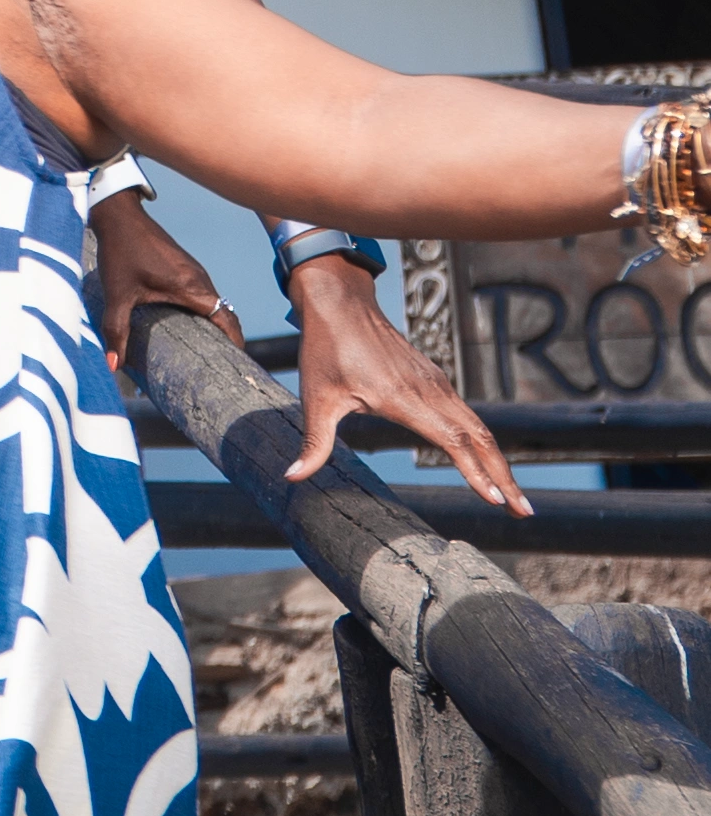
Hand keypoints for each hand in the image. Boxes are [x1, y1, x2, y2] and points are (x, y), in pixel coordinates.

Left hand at [87, 192, 238, 379]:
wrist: (120, 217)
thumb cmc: (120, 253)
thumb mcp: (117, 296)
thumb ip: (116, 331)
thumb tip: (114, 366)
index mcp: (191, 287)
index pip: (226, 318)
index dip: (235, 342)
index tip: (236, 363)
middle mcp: (200, 279)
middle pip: (225, 314)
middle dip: (227, 340)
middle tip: (222, 366)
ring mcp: (195, 272)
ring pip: (215, 304)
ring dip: (216, 326)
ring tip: (209, 352)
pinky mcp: (186, 268)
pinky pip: (204, 295)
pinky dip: (205, 312)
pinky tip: (190, 327)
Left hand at [288, 252, 524, 510]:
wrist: (341, 304)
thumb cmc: (326, 349)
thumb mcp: (315, 399)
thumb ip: (313, 443)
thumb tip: (292, 477)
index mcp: (404, 399)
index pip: (452, 441)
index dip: (475, 472)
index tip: (495, 500)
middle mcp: (430, 391)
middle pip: (480, 438)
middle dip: (504, 476)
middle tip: (524, 511)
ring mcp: (436, 384)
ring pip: (479, 427)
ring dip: (499, 461)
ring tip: (513, 495)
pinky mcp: (434, 380)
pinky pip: (467, 416)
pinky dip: (484, 442)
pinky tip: (487, 461)